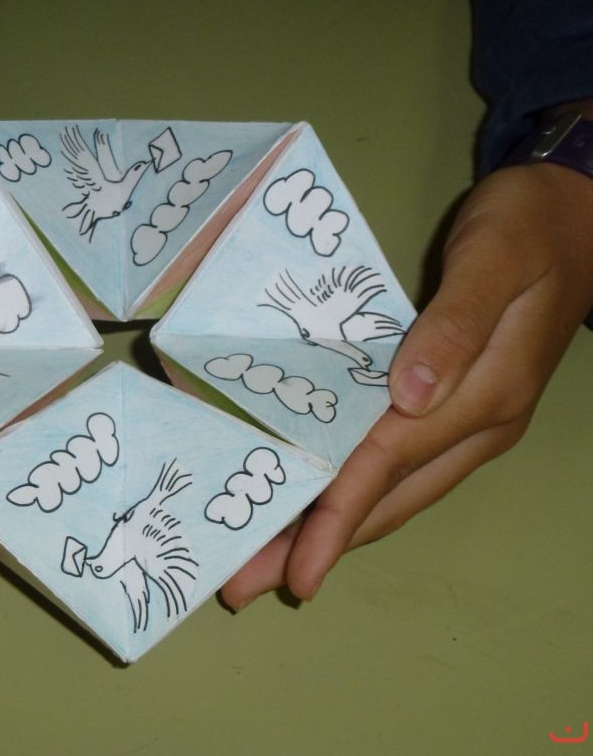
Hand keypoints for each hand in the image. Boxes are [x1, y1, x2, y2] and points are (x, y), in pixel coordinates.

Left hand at [222, 159, 592, 608]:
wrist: (571, 220)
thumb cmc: (523, 229)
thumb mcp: (494, 259)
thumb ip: (455, 324)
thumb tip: (410, 395)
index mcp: (483, 396)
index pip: (389, 463)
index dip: (338, 516)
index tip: (295, 568)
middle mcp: (475, 427)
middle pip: (384, 498)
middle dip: (317, 545)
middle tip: (246, 585)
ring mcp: (467, 426)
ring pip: (390, 493)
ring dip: (329, 531)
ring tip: (266, 562)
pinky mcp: (453, 413)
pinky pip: (394, 469)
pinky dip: (351, 495)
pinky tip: (313, 507)